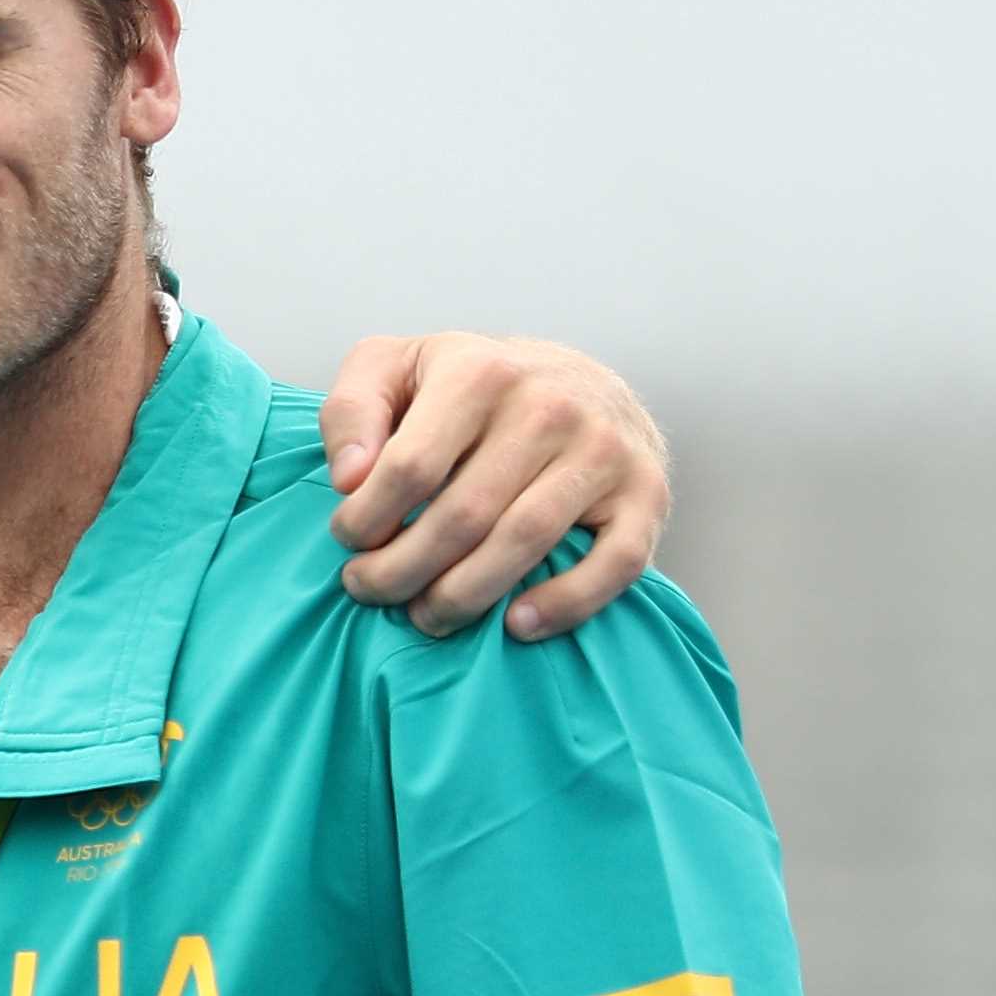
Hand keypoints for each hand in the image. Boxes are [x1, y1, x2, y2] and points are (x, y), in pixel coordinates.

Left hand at [323, 335, 667, 641]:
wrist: (578, 379)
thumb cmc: (466, 386)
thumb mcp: (394, 369)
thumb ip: (351, 409)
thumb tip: (347, 478)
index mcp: (482, 373)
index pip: (408, 469)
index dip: (366, 520)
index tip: (349, 541)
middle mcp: (550, 407)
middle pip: (462, 517)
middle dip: (400, 570)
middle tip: (370, 590)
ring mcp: (604, 451)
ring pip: (523, 544)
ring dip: (463, 597)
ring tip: (424, 615)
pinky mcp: (647, 493)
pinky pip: (613, 563)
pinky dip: (565, 604)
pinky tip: (516, 625)